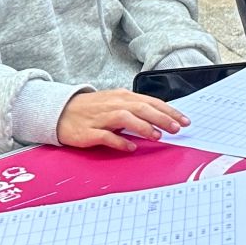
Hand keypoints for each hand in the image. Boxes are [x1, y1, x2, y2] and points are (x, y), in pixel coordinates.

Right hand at [56, 89, 188, 151]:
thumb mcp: (116, 103)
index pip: (151, 102)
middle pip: (142, 108)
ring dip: (143, 127)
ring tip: (157, 136)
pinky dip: (120, 142)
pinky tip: (131, 147)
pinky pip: (106, 136)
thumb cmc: (93, 109)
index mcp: (123, 96)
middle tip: (176, 129)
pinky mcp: (88, 131)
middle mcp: (114, 104)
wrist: (61, 112)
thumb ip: (137, 108)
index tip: (184, 120)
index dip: (169, 111)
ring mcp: (100, 117)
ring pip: (126, 118)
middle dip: (162, 118)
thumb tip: (161, 117)